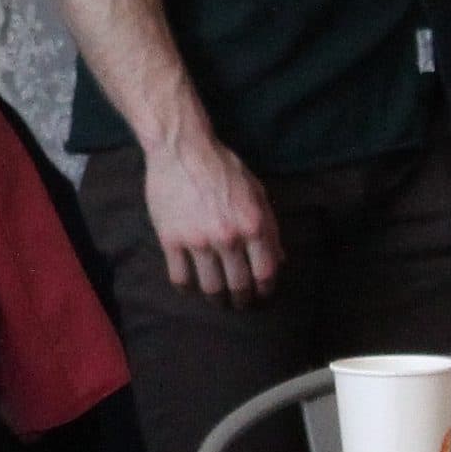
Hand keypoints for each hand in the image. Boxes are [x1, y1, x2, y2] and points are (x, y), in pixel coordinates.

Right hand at [142, 131, 282, 305]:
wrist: (181, 148)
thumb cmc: (222, 166)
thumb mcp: (256, 191)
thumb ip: (270, 227)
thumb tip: (280, 260)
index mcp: (253, 225)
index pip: (265, 272)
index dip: (265, 289)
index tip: (261, 294)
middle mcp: (228, 237)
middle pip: (238, 285)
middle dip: (241, 299)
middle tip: (238, 302)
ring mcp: (197, 240)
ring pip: (210, 286)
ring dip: (216, 299)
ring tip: (216, 299)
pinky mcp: (170, 239)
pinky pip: (179, 276)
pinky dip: (185, 288)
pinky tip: (188, 286)